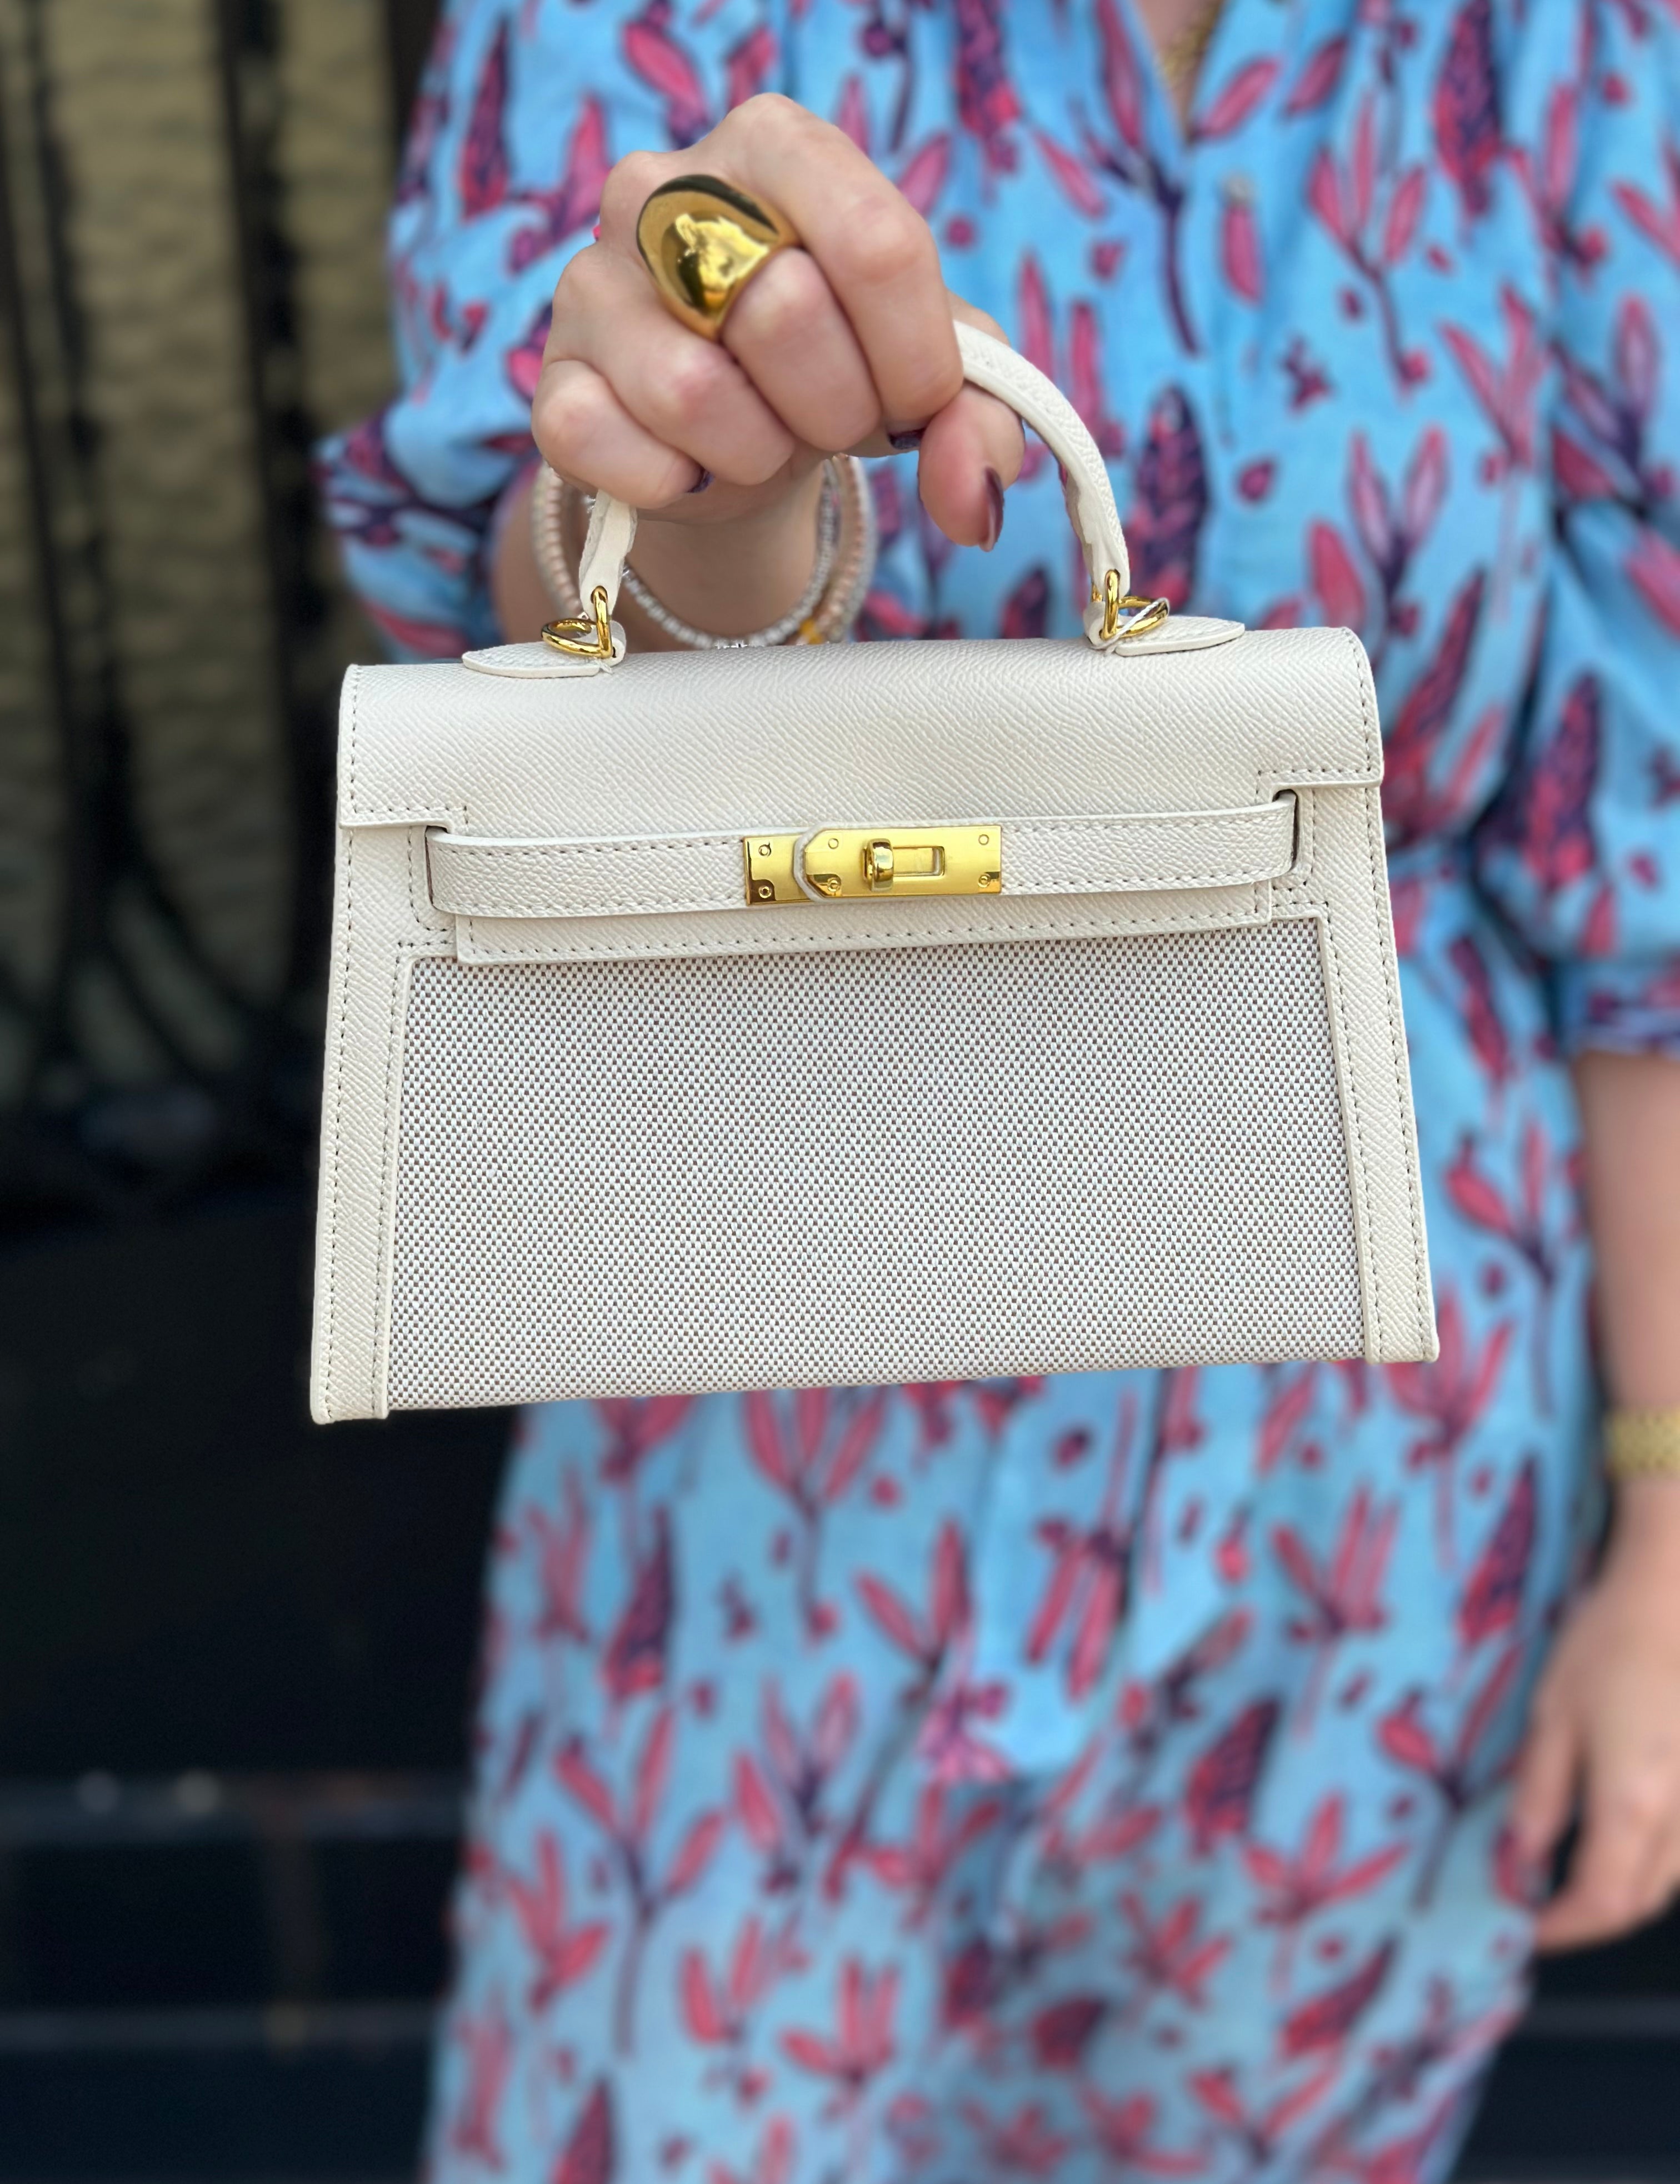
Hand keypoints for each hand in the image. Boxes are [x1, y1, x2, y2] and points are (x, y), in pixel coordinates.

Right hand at [531, 95, 1022, 597]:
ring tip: (761, 439)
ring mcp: (593, 282)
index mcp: (776, 145)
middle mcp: (663, 188)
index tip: (915, 401)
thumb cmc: (836, 369)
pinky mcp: (552, 381)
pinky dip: (677, 486)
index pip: (876, 242)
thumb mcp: (926, 372)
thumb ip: (978, 418)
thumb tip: (973, 501)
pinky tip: (692, 469)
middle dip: (837, 408)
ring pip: (694, 393)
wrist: (730, 437)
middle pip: (788, 312)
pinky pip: (613, 448)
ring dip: (756, 453)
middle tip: (828, 419)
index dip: (915, 359)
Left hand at [1510, 1480, 1679, 1949]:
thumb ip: (1539, 1793)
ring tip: (1573, 1880)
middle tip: (1542, 1909)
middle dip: (1589, 1918)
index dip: (1560, 1928)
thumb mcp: (1552, 1716)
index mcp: (1633, 1806)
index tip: (1522, 1928)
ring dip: (1623, 1893)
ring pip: (1671, 1882)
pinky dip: (1654, 1864)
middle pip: (1640, 1902)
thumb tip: (1520, 1858)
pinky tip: (1622, 1841)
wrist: (1675, 1599)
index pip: (1599, 1902)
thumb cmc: (1609, 1646)